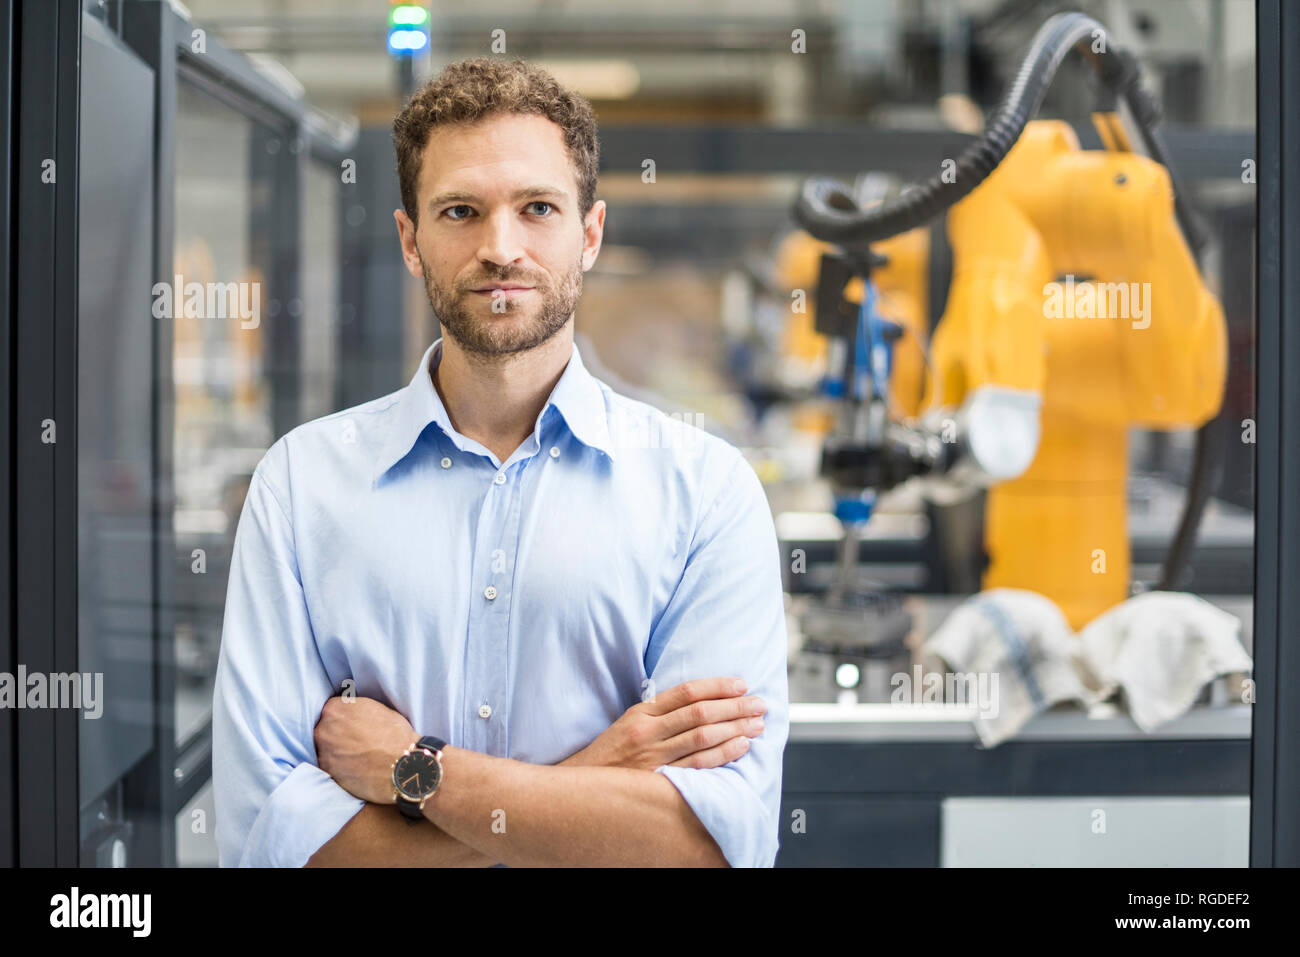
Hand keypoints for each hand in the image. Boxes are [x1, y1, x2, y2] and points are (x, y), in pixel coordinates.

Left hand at [314, 696, 416, 803]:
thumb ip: (356, 710)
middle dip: (337, 734)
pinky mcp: (328, 772)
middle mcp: (324, 728)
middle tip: (355, 741)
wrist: (402, 766)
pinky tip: (356, 767)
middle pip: (325, 729)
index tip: (351, 724)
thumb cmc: (395, 736)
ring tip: (357, 756)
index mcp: (335, 708)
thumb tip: (352, 715)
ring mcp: (324, 751)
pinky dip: (339, 767)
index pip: (332, 710)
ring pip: (326, 748)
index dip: (344, 718)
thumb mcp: (377, 709)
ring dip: (336, 751)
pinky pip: (330, 766)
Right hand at [561, 677, 765, 770]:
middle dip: (734, 707)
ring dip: (734, 729)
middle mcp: (648, 730)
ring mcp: (653, 756)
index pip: (686, 692)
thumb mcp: (628, 723)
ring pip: (702, 737)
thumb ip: (659, 713)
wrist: (581, 785)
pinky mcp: (658, 779)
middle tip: (759, 704)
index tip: (741, 685)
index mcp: (641, 712)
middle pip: (700, 712)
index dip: (717, 686)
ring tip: (757, 725)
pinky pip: (696, 765)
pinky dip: (721, 755)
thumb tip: (698, 701)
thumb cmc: (610, 755)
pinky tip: (740, 747)